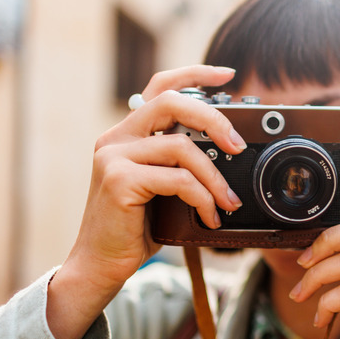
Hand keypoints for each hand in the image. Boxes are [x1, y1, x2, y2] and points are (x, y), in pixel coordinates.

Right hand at [47, 65, 243, 338]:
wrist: (100, 264)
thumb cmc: (135, 228)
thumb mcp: (162, 188)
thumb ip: (180, 163)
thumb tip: (228, 152)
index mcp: (128, 134)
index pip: (160, 87)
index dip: (194, 74)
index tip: (227, 73)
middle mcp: (116, 138)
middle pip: (172, 103)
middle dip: (214, 119)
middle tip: (239, 145)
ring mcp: (114, 157)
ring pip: (182, 147)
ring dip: (215, 177)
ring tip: (229, 202)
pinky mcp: (119, 180)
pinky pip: (178, 179)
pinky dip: (203, 198)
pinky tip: (210, 217)